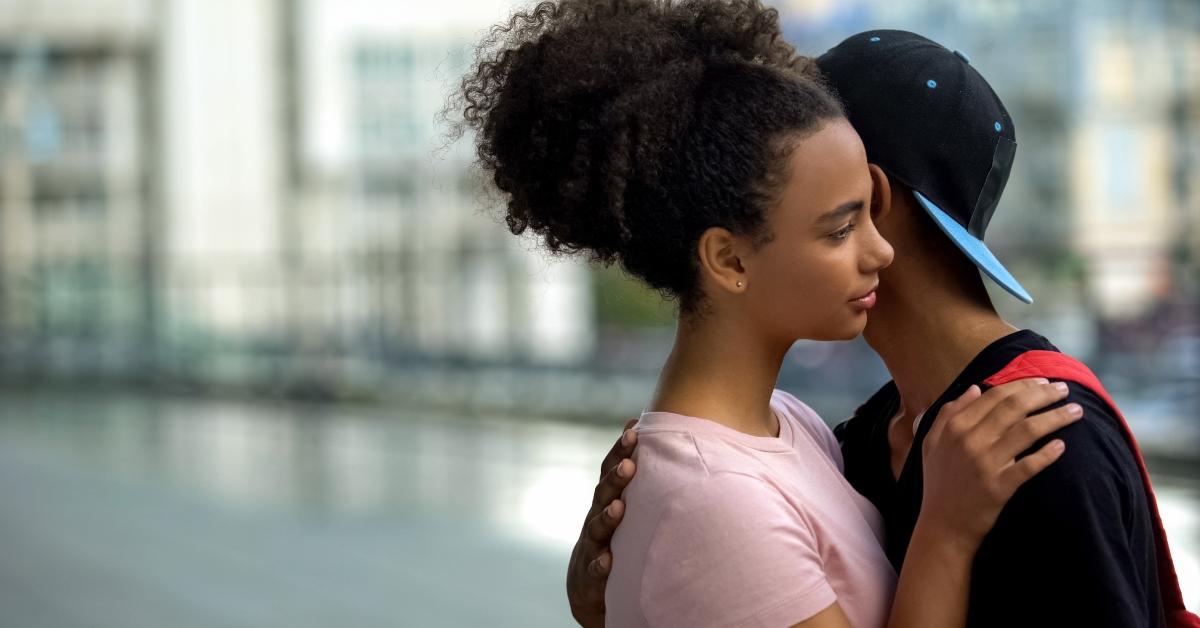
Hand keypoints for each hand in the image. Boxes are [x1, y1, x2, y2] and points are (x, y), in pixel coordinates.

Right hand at [567, 418, 638, 627]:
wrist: (587, 584)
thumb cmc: (614, 537)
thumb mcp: (624, 506)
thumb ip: (636, 479)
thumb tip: (655, 436)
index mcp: (607, 499)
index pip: (611, 470)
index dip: (620, 450)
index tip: (634, 429)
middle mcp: (597, 518)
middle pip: (604, 493)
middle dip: (615, 478)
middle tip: (629, 464)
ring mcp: (592, 545)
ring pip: (598, 528)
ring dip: (607, 517)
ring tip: (618, 508)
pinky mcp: (592, 575)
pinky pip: (595, 569)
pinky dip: (600, 564)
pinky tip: (607, 561)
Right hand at [919, 379, 1079, 549]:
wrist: (943, 527)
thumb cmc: (939, 483)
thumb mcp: (932, 443)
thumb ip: (949, 413)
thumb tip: (975, 388)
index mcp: (955, 427)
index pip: (994, 396)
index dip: (1022, 385)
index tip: (1042, 382)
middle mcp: (970, 441)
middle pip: (1015, 407)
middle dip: (1044, 394)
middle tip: (1065, 389)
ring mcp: (985, 464)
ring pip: (1028, 431)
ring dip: (1055, 417)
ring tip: (1076, 410)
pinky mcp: (1000, 487)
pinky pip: (1029, 466)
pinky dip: (1047, 454)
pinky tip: (1062, 446)